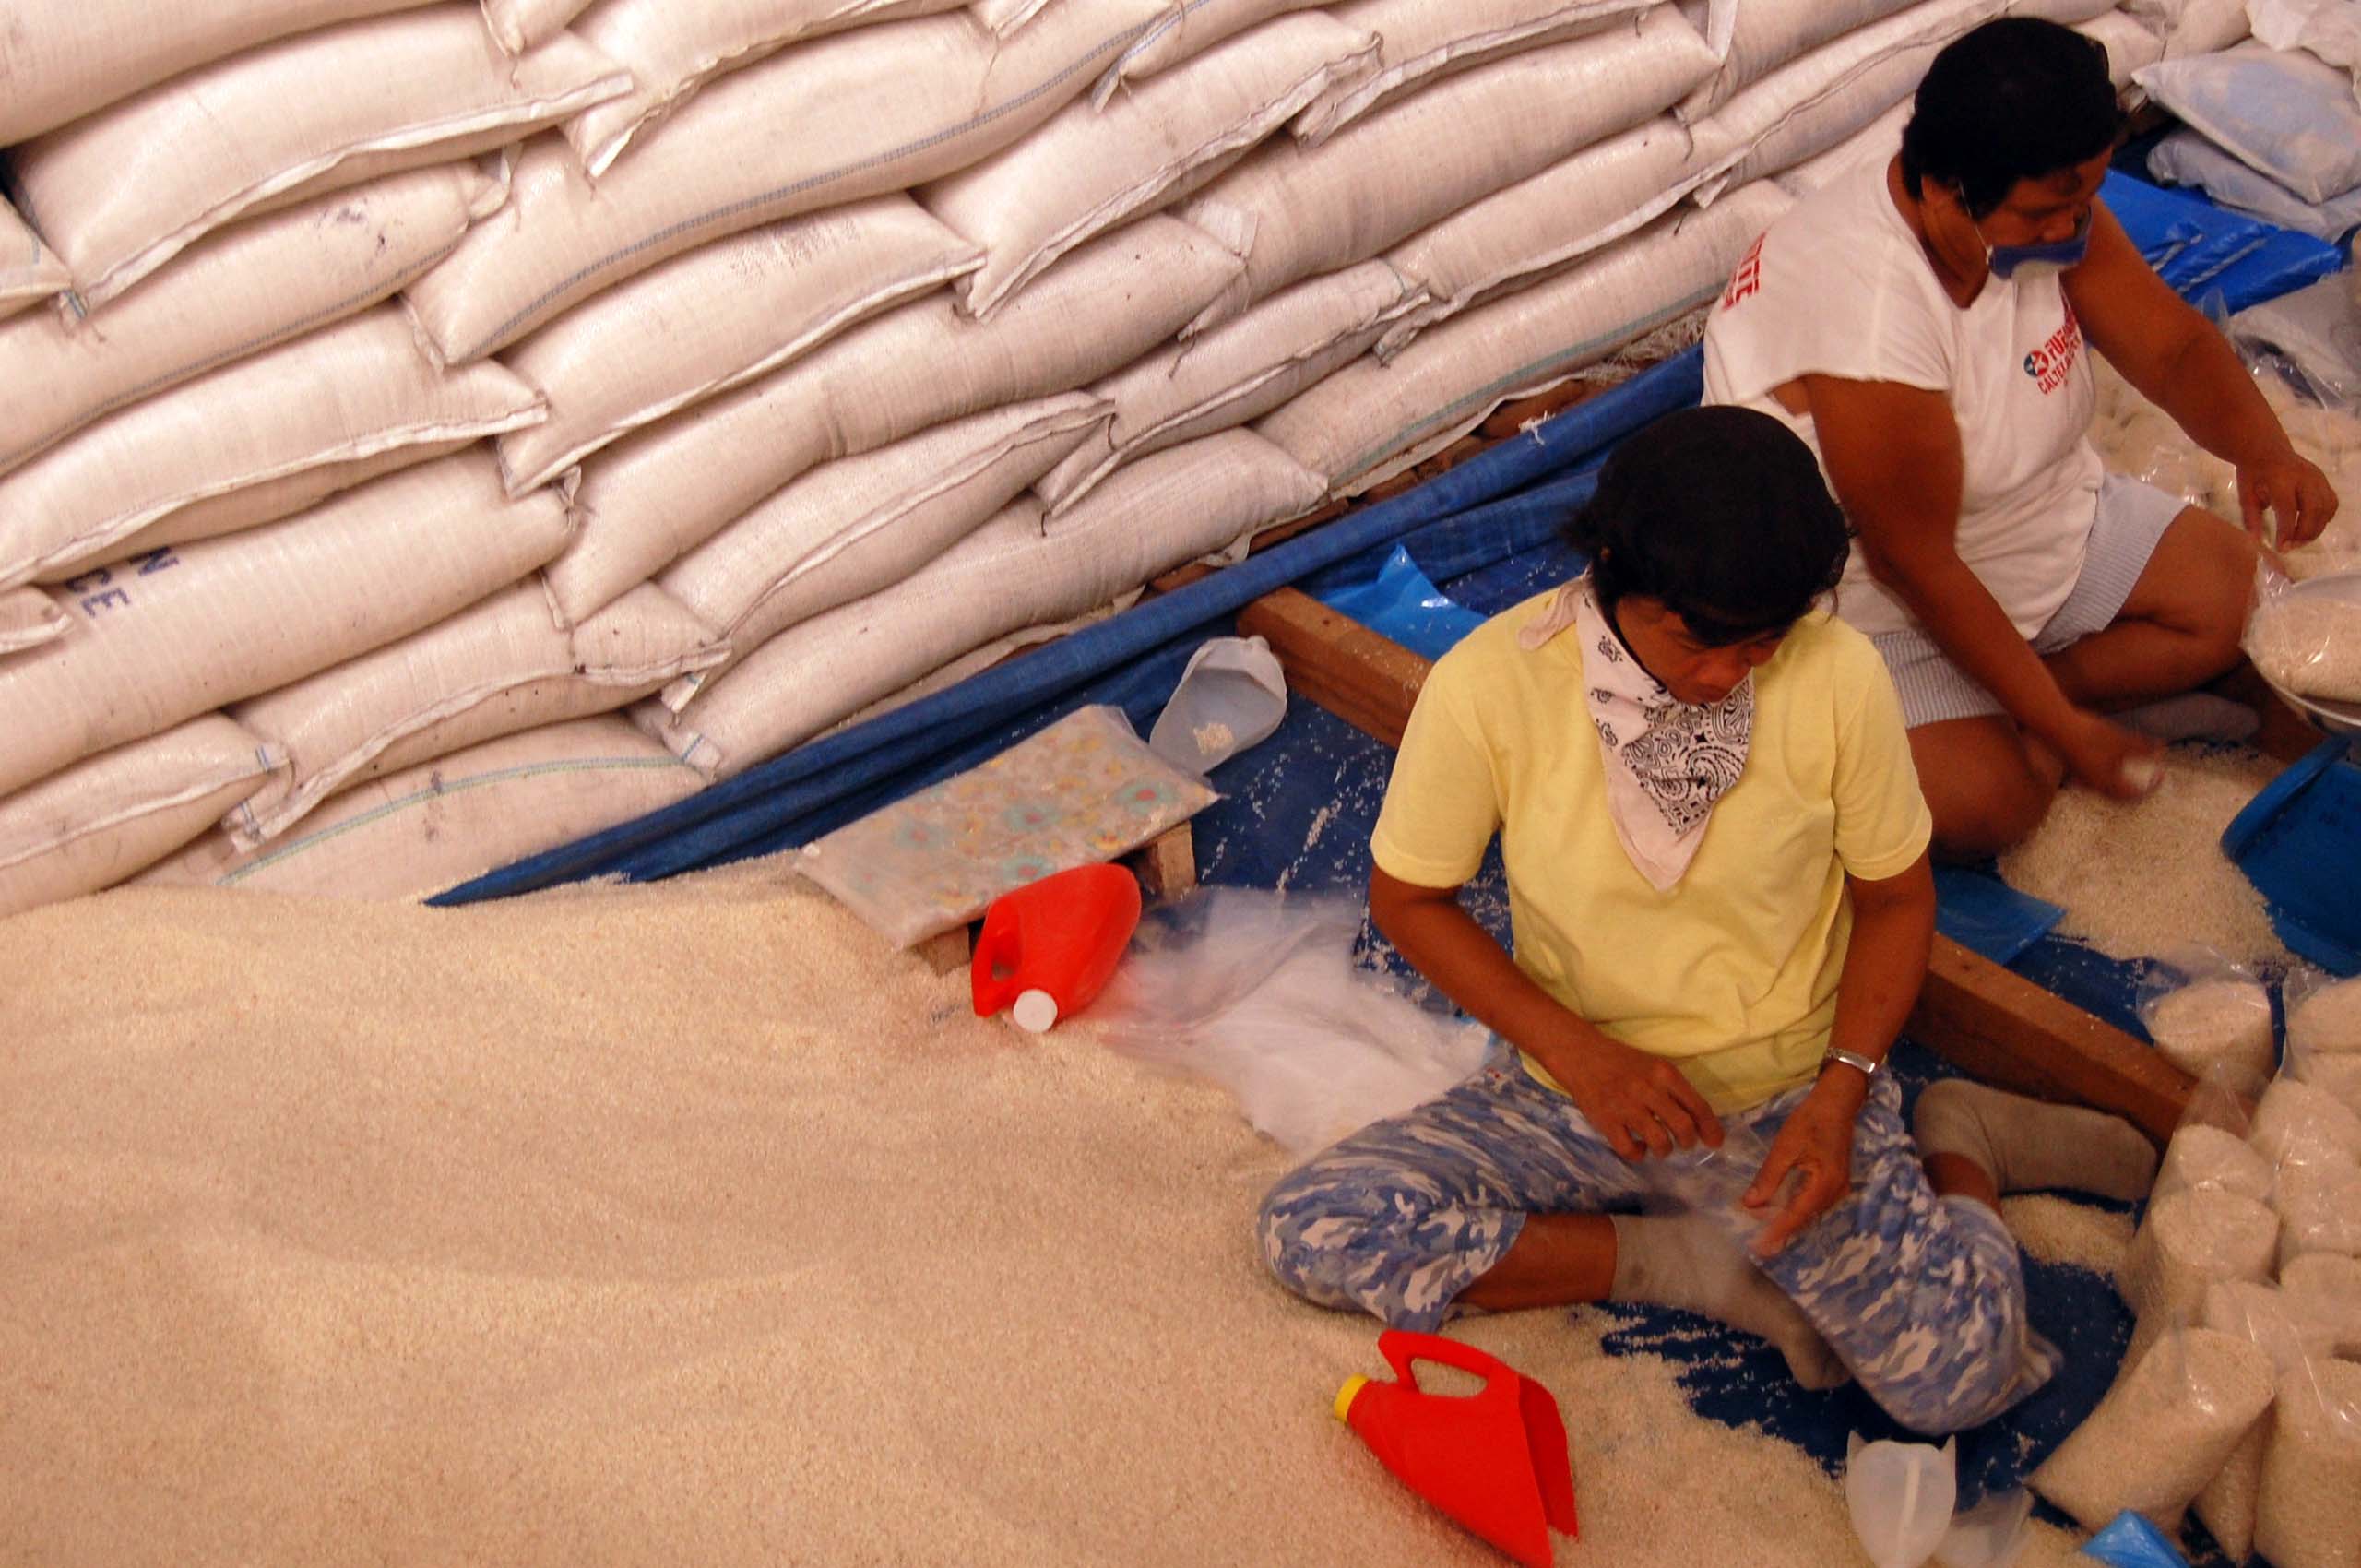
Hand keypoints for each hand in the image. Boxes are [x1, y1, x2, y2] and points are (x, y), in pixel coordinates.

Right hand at [1545, 1032, 1723, 1161]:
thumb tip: (1700, 1121)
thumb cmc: (1623, 1063)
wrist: (1582, 1056)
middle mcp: (1648, 1090)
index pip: (1698, 1106)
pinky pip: (1630, 1150)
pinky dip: (1638, 1154)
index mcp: (1665, 1074)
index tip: (1715, 1142)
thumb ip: (1675, 1090)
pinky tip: (1637, 1146)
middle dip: (1688, 1142)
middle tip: (1684, 1144)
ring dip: (1665, 1150)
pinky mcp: (1606, 1121)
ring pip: (1660, 1142)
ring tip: (1661, 1147)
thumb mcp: (1654, 1067)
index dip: (1711, 1128)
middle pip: (1683, 1127)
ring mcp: (1626, 1107)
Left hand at [1743, 1082, 1859, 1256]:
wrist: (1837, 1103)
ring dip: (1786, 1221)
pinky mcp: (1835, 1183)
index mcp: (1825, 1184)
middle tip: (1756, 1244)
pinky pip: (1813, 1204)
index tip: (1759, 1247)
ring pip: (1809, 1213)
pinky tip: (1779, 1211)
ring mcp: (1838, 1188)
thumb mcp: (1785, 1147)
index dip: (1776, 1232)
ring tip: (1762, 1231)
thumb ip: (1769, 1177)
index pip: (1796, 1216)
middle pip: (1804, 1218)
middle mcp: (1835, 1192)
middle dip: (1779, 1230)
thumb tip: (1750, 1204)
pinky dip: (1795, 1210)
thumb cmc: (1810, 1121)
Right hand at [2049, 708, 2161, 800]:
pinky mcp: (2074, 769)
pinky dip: (2108, 777)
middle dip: (2136, 791)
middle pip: (2120, 797)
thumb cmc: (2091, 734)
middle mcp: (2094, 786)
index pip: (2135, 794)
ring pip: (2106, 790)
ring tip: (2130, 773)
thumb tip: (2163, 751)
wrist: (2057, 727)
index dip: (2151, 786)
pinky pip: (2095, 781)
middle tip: (2148, 780)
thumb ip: (2144, 747)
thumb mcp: (2122, 740)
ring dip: (2121, 785)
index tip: (2162, 775)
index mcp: (2108, 783)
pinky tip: (2109, 765)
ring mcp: (2082, 779)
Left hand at [2237, 448, 2338, 549]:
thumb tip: (2256, 542)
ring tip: (2299, 541)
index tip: (2281, 548)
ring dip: (2316, 529)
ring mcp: (2317, 477)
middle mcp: (2303, 476)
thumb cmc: (2253, 474)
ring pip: (2326, 508)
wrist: (2266, 449)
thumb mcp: (2245, 494)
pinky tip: (2309, 527)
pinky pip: (2331, 503)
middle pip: (2313, 509)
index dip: (2287, 531)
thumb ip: (2250, 518)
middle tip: (2291, 547)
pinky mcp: (2323, 479)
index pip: (2288, 509)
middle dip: (2304, 533)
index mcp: (2280, 478)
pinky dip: (2324, 519)